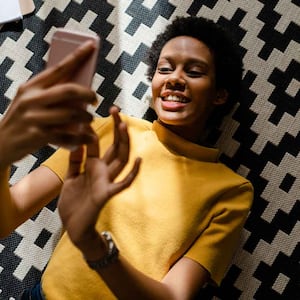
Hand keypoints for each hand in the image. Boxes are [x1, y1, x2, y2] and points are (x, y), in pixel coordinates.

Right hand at [0, 41, 97, 168]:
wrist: (0, 144)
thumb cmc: (22, 120)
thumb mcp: (29, 100)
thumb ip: (49, 93)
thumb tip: (80, 89)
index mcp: (31, 87)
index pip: (58, 68)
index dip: (77, 56)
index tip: (92, 45)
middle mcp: (31, 99)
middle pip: (69, 90)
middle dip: (88, 93)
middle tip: (95, 99)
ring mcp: (34, 118)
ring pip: (72, 114)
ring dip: (87, 117)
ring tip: (90, 119)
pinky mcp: (38, 136)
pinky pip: (68, 136)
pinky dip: (82, 138)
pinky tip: (89, 137)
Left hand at [58, 107, 140, 255]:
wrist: (73, 226)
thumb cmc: (73, 203)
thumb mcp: (70, 177)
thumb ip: (75, 160)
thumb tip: (77, 140)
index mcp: (93, 167)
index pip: (100, 144)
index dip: (99, 128)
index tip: (98, 113)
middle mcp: (103, 172)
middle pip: (114, 147)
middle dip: (116, 129)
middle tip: (116, 110)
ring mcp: (107, 182)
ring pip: (120, 160)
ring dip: (123, 144)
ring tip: (124, 126)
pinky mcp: (107, 194)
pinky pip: (123, 183)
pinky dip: (131, 173)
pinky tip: (138, 161)